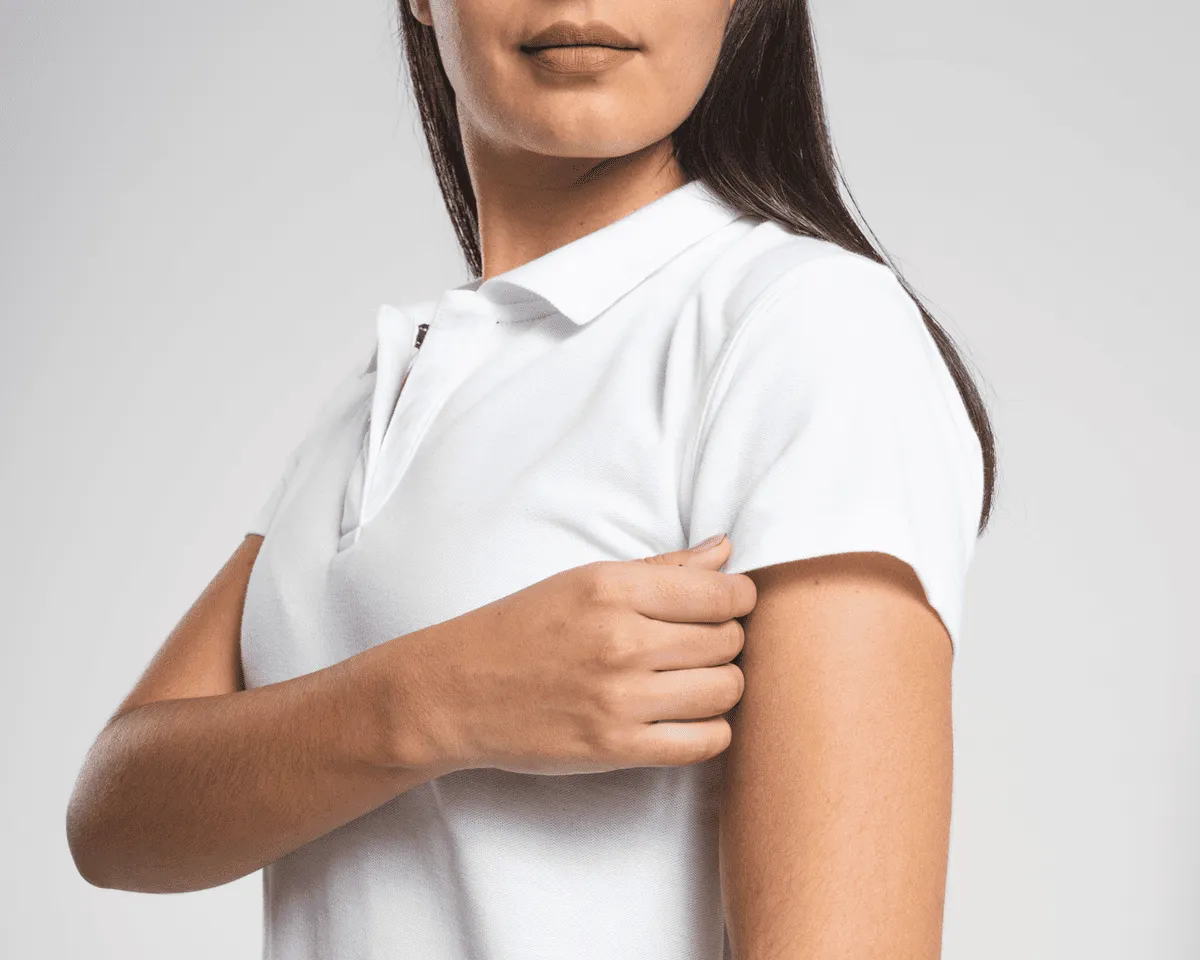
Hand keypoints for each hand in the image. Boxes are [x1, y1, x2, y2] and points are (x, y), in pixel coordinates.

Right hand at [403, 535, 754, 775]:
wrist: (457, 690)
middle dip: (728, 641)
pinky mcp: (616, 748)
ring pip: (725, 691)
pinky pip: (705, 742)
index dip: (739, 600)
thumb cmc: (522, 628)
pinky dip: (710, 730)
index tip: (731, 605)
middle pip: (729, 641)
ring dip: (722, 686)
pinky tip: (687, 716)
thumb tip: (725, 549)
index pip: (721, 594)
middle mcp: (621, 640)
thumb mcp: (584, 580)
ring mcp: (620, 698)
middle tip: (702, 644)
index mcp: (613, 588)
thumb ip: (663, 568)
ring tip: (694, 679)